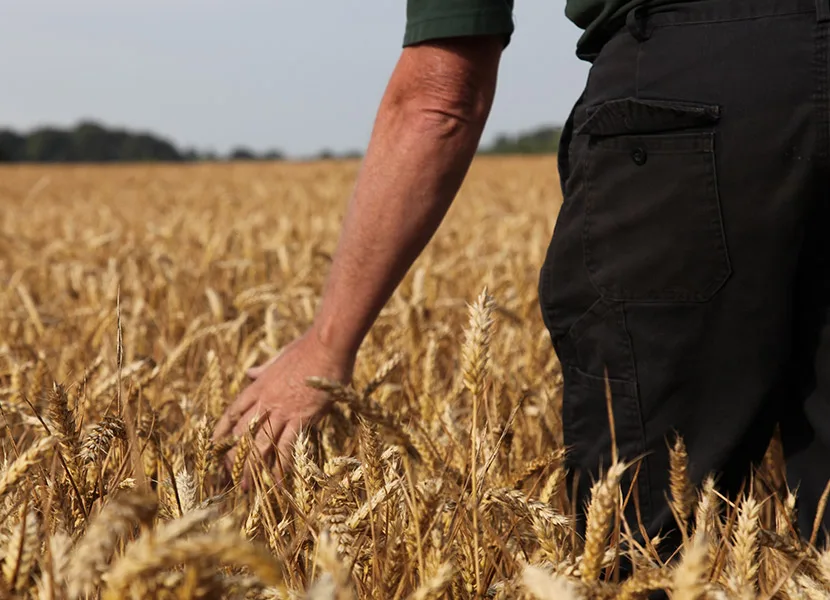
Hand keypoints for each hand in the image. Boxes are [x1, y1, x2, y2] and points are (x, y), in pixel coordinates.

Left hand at [212, 328, 354, 488]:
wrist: (326, 345)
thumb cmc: (306, 348)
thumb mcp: (278, 358)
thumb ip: (263, 369)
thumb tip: (249, 372)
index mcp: (258, 386)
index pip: (232, 413)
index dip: (221, 432)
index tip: (214, 448)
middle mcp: (265, 401)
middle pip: (242, 434)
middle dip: (233, 458)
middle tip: (230, 477)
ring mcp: (282, 410)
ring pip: (260, 445)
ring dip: (252, 468)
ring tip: (247, 487)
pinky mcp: (301, 417)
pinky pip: (287, 446)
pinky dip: (280, 465)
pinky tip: (277, 480)